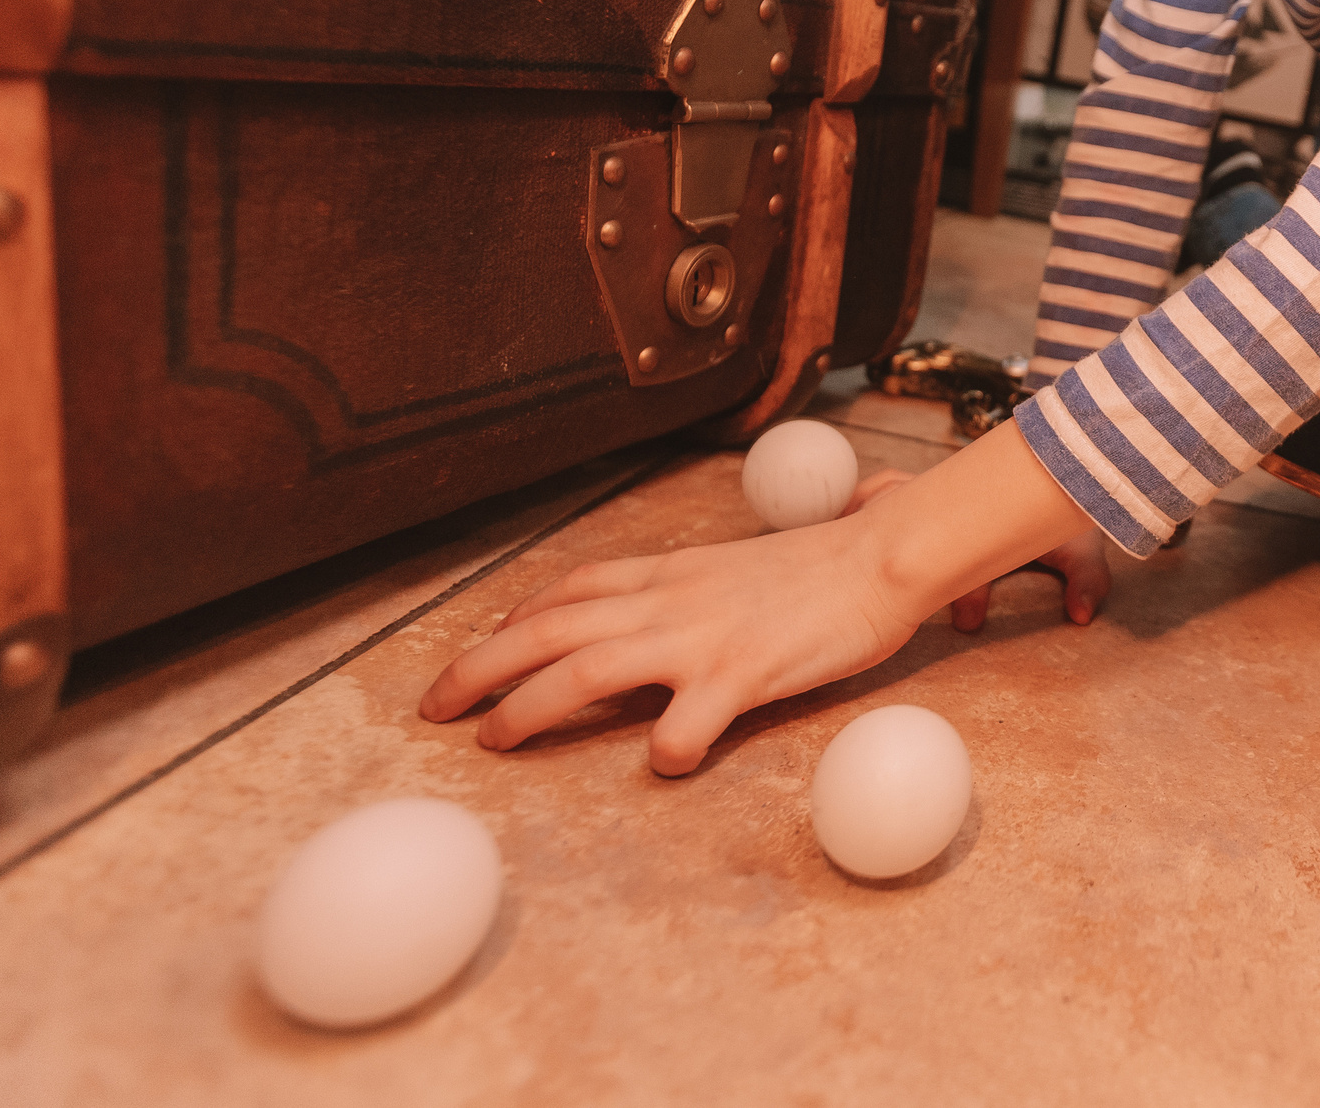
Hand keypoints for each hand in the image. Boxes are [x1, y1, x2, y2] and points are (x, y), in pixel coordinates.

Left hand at [419, 420, 1104, 774]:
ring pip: (586, 669)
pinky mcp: (742, 674)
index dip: (515, 620)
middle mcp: (670, 602)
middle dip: (480, 667)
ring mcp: (701, 638)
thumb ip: (692, 593)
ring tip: (495, 738)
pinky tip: (659, 765)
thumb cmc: (827, 566)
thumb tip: (660, 620)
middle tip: (433, 708)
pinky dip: (662, 747)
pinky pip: (686, 721)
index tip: (481, 647)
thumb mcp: (739, 567)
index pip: (571, 590)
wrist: (886, 554)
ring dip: (529, 705)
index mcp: (672, 574)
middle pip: (549, 629)